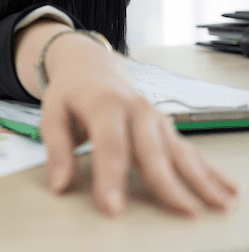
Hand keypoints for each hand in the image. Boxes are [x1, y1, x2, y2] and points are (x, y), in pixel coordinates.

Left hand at [39, 39, 240, 216]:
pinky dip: (210, 170)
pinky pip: (189, 151)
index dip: (112, 178)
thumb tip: (58, 184)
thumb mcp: (52, 113)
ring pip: (178, 152)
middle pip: (152, 151)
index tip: (114, 208)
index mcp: (104, 104)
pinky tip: (226, 189)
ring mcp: (154, 117)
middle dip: (167, 183)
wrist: (90, 66)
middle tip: (182, 211)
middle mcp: (136, 110)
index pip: (110, 145)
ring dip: (201, 178)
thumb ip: (57, 149)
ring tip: (219, 204)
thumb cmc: (70, 93)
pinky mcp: (165, 127)